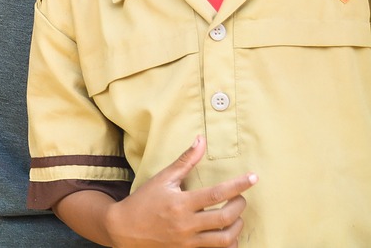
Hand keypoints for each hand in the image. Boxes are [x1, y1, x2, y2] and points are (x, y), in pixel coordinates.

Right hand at [104, 137, 254, 247]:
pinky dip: (229, 243)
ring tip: (237, 217)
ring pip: (225, 239)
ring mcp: (188, 241)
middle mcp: (186, 223)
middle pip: (226, 217)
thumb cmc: (144, 200)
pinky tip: (229, 233)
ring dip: (238, 226)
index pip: (217, 193)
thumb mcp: (163, 178)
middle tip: (241, 198)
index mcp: (180, 202)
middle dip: (240, 206)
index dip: (239, 185)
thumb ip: (185, 161)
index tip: (253, 178)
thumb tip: (201, 140)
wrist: (124, 229)